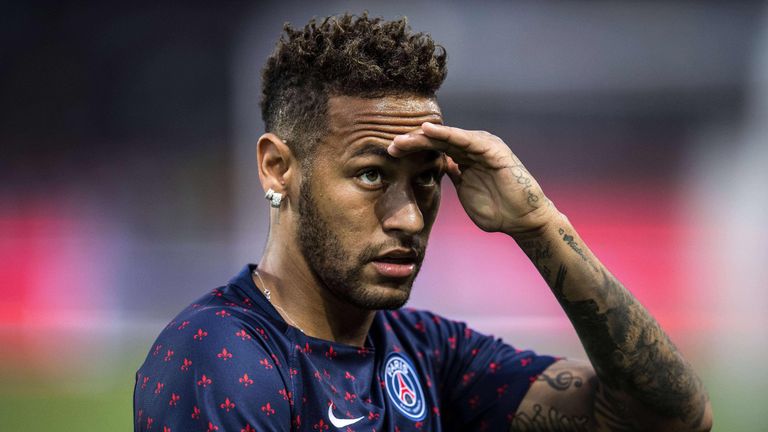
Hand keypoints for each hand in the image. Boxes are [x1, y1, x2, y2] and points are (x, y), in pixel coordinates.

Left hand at [389, 122, 557, 234]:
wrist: (522, 219)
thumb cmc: (496, 210)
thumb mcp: (465, 189)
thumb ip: (451, 176)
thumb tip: (433, 168)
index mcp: (464, 157)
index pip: (433, 148)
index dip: (412, 150)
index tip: (390, 154)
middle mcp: (472, 148)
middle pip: (437, 140)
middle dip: (413, 142)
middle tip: (390, 145)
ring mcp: (483, 146)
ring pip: (447, 136)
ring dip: (423, 137)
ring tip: (403, 139)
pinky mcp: (492, 150)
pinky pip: (466, 139)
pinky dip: (447, 134)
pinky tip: (429, 130)